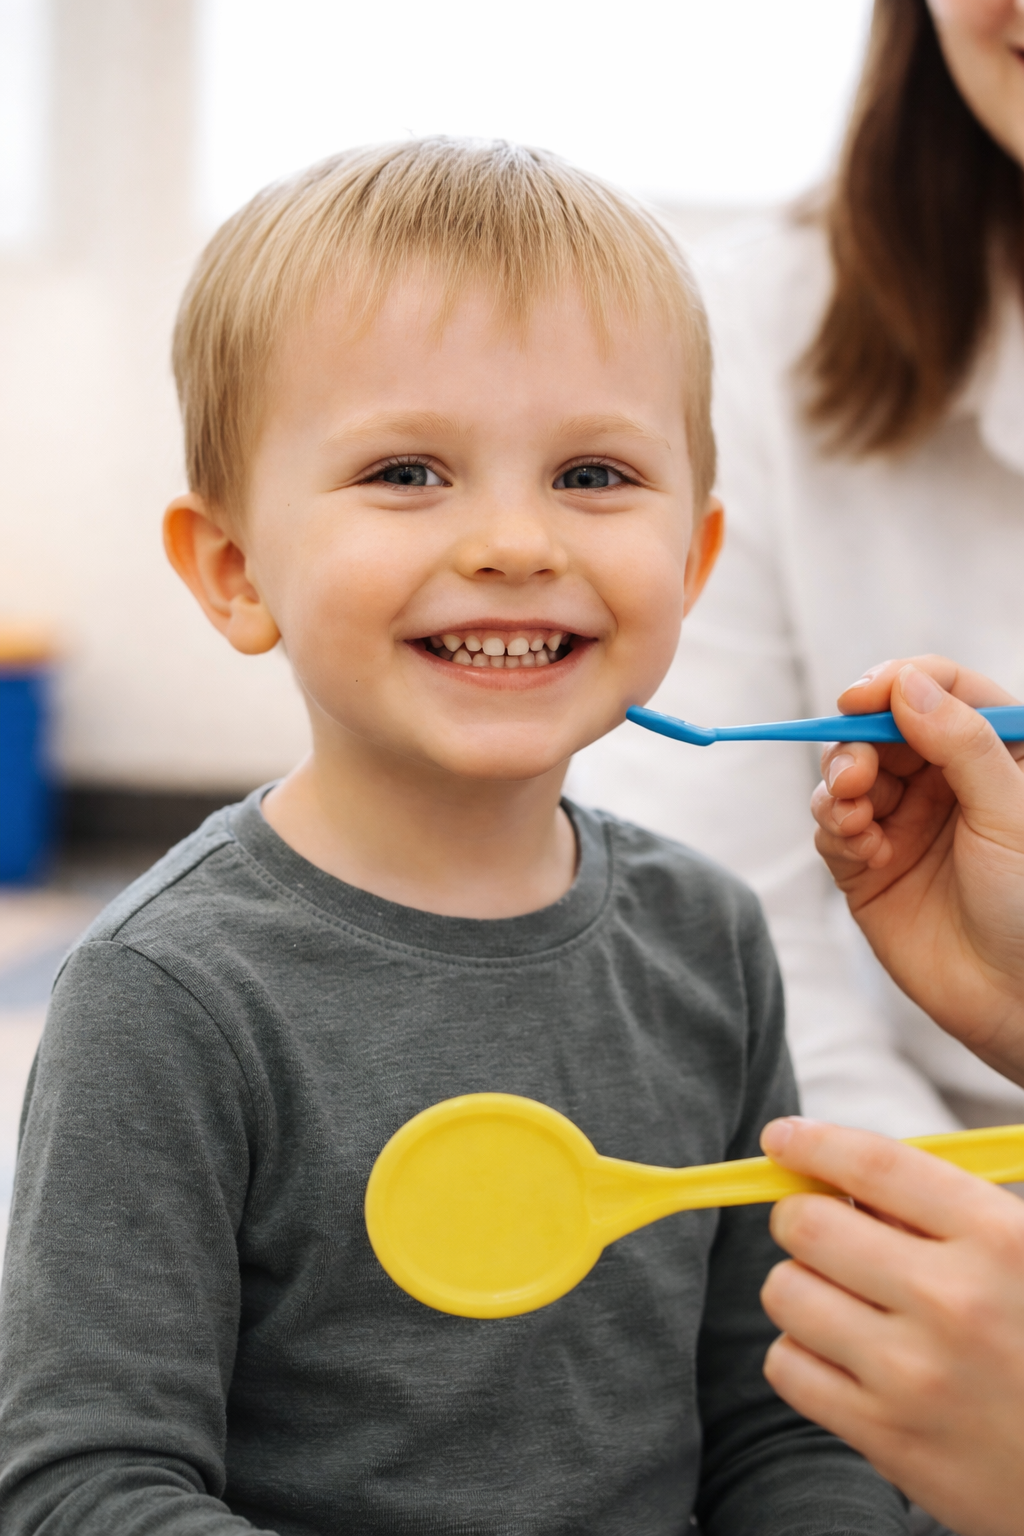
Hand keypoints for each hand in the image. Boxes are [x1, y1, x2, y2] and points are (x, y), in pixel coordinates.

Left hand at [759, 1116, 1023, 1535]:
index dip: (813, 1144)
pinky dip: (802, 1353)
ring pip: (787, 1291)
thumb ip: (944, 1211)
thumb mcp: (1023, 1254)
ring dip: (802, 1286)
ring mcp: (915, 1375)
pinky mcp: (887, 1438)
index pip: (875, 1165)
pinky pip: (787, 1365)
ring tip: (845, 1300)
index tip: (782, 1139)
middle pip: (810, 1225)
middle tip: (816, 1227)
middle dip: (799, 1216)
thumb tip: (840, 1179)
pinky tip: (843, 1356)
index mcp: (1001, 1240)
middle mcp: (954, 1301)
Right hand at [812, 656, 1023, 1085]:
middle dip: (856, 741)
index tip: (864, 695)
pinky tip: (860, 848)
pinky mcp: (865, 865)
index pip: (938, 689)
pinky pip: (831, 826)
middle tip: (854, 774)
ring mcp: (901, 821)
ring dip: (839, 785)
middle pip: (879, 727)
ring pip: (846, 772)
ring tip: (852, 814)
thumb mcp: (1009, 812)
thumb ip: (961, 742)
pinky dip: (835, 827)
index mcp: (990, 755)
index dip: (897, 682)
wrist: (1015, 1002)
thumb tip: (906, 684)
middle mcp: (942, 781)